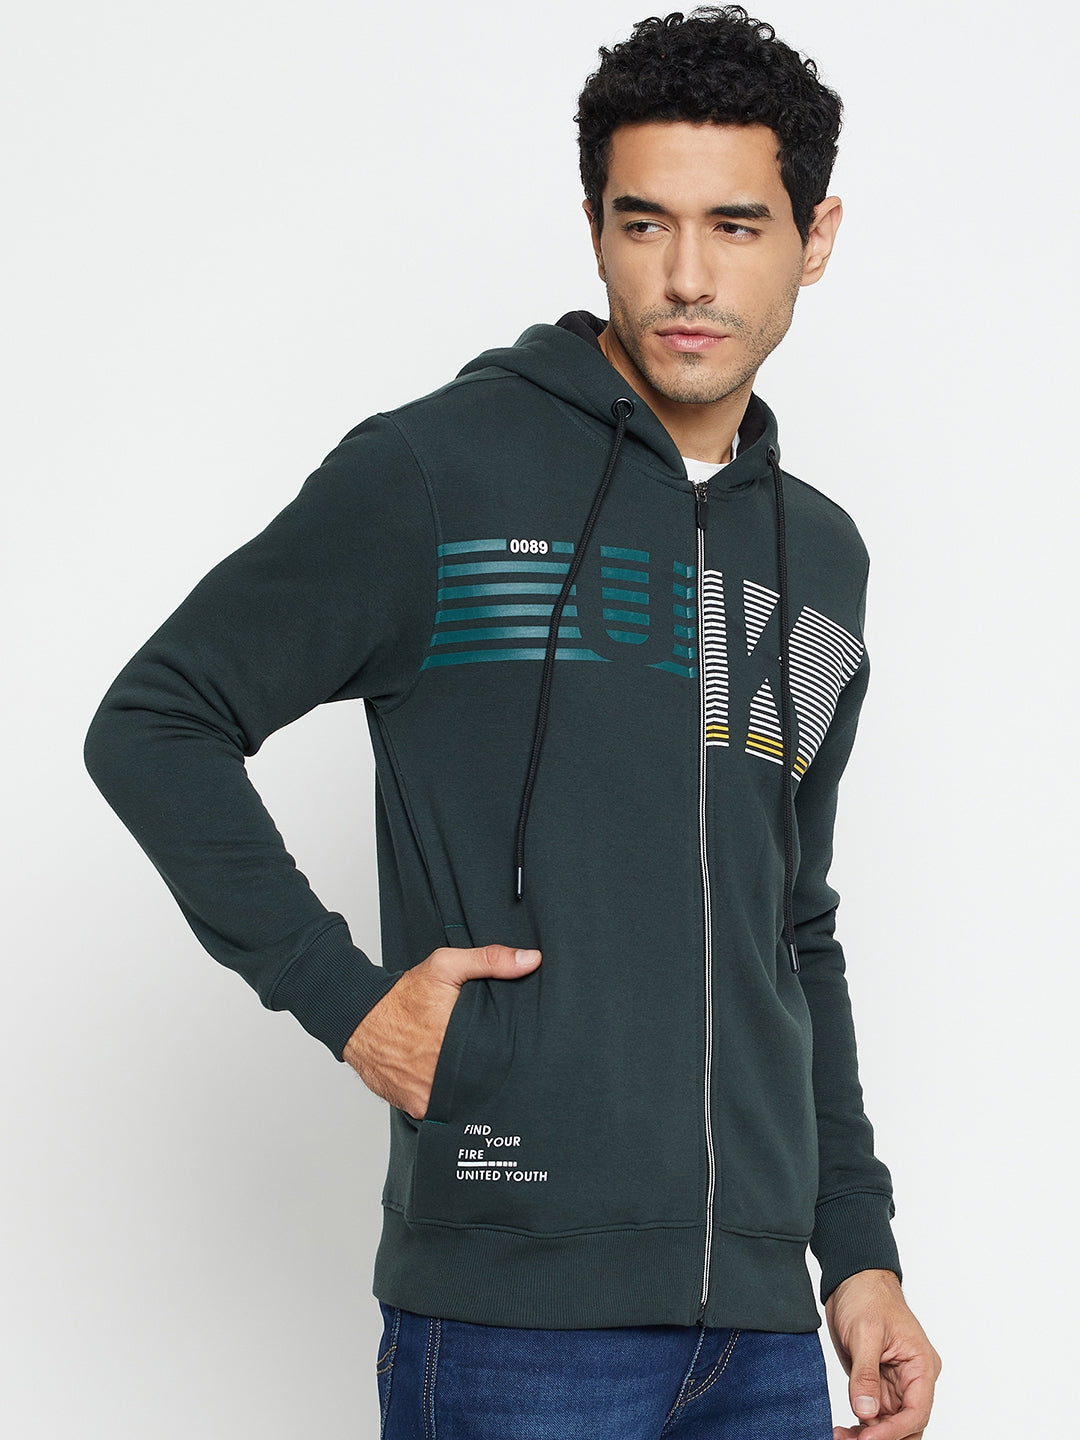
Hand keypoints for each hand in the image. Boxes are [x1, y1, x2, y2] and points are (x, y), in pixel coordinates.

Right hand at [342, 943, 541, 1119]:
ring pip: (465, 1099)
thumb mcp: (446, 966)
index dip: (509, 1055)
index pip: (501, 1058)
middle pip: (484, 1081)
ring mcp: (430, 1095)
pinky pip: (443, 1110)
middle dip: (489, 1071)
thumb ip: (490, 960)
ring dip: (469, 1088)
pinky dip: (448, 1098)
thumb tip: (532, 960)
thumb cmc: (403, 995)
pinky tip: (450, 1082)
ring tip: (471, 1071)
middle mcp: (444, 1074)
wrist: (359, 1018)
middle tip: (489, 1058)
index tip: (513, 1048)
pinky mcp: (417, 1107)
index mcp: (458, 1040)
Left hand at [825, 1268, 941, 1439]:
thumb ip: (866, 1373)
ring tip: (841, 1436)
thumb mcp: (865, 1332)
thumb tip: (865, 1410)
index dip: (893, 1430)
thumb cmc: (867, 1296)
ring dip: (868, 1434)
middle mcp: (913, 1379)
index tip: (868, 1437)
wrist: (852, 1281)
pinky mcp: (877, 1384)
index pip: (916, 1411)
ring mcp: (895, 1384)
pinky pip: (875, 1415)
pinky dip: (861, 1425)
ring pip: (889, 1424)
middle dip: (881, 1436)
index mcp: (921, 1365)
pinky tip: (845, 1429)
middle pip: (906, 1424)